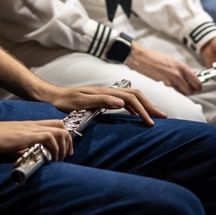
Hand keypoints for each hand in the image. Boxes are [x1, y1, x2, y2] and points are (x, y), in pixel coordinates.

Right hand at [0, 118, 74, 158]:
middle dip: (68, 141)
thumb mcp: (8, 145)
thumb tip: (30, 156)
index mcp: (27, 126)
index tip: (63, 152)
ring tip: (59, 160)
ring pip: (59, 131)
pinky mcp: (25, 135)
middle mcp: (31, 125)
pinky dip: (54, 148)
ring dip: (63, 147)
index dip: (64, 137)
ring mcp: (28, 129)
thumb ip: (21, 148)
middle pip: (61, 125)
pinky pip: (49, 137)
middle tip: (66, 156)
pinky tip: (50, 158)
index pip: (53, 125)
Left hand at [38, 83, 167, 125]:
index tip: (151, 123)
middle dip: (150, 106)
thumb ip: (100, 101)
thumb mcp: (80, 102)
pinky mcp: (103, 99)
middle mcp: (108, 91)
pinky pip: (124, 101)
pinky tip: (135, 115)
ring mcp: (106, 94)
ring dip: (144, 106)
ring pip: (132, 97)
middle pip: (136, 95)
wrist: (52, 96)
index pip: (131, 99)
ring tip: (154, 116)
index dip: (143, 110)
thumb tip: (121, 102)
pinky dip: (134, 107)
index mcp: (105, 92)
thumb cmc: (63, 101)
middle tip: (163, 118)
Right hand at [125, 42, 202, 96]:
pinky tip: (170, 85)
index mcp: (181, 66)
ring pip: (182, 92)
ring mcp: (169, 81)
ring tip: (178, 86)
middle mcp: (177, 74)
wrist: (141, 58)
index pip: (196, 81)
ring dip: (182, 91)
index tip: (197, 86)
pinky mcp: (162, 85)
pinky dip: (174, 90)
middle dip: (191, 91)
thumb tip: (194, 74)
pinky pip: (173, 91)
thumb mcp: (172, 60)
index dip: (198, 86)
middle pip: (191, 90)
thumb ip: (184, 68)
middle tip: (188, 88)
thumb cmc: (155, 58)